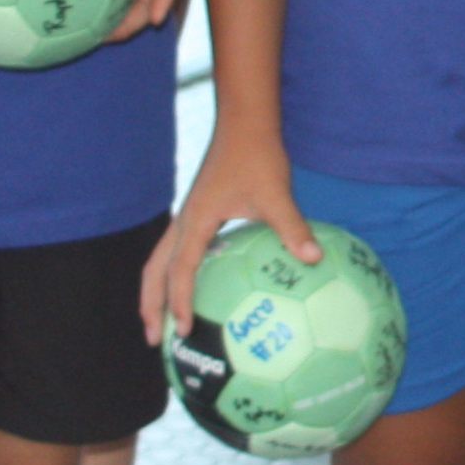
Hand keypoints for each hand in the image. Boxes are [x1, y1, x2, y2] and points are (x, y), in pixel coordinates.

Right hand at [142, 137, 312, 346]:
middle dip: (150, 306)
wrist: (245, 124)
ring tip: (163, 322)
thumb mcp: (277, 192)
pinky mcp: (198, 213)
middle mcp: (184, 222)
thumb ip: (292, 226)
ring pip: (160, 261)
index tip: (183, 330)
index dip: (179, 301)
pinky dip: (177, 274)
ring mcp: (188, 217)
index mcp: (196, 222)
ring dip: (157, 291)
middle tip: (153, 340)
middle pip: (154, 271)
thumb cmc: (258, 156)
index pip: (179, 270)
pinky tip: (198, 288)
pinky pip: (178, 251)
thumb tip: (314, 258)